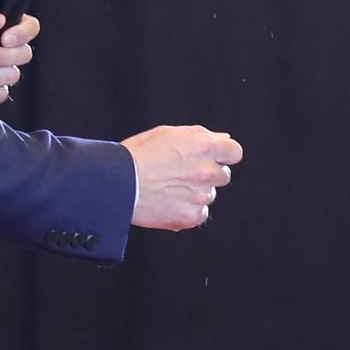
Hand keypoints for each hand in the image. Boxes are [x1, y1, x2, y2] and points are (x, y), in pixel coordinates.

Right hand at [126, 126, 244, 230]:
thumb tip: (223, 139)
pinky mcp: (190, 216)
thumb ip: (201, 135)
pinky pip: (200, 214)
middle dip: (208, 174)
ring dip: (195, 192)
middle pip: (223, 175)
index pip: (234, 152)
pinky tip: (168, 202)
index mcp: (203, 146)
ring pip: (209, 195)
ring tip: (168, 188)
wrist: (115, 184)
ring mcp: (200, 196)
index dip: (224, 155)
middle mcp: (206, 171)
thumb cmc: (137, 155)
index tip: (214, 158)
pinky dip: (188, 210)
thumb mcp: (168, 134)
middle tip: (181, 174)